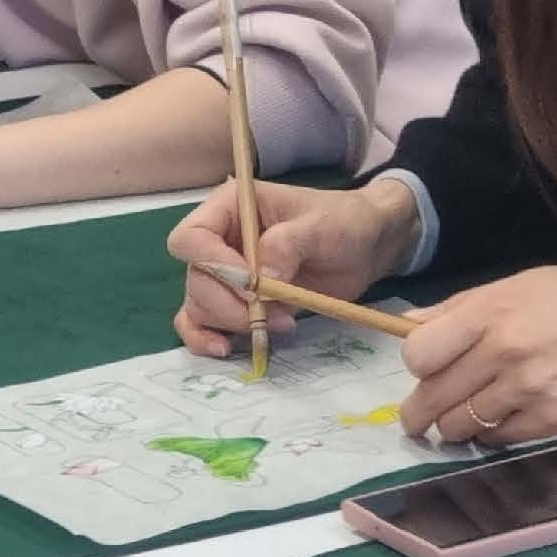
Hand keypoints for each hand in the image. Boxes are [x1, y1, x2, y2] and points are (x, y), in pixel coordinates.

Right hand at [173, 173, 411, 365]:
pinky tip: (226, 348)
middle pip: (197, 278)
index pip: (193, 237)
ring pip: (200, 304)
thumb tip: (260, 280)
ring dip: (234, 322)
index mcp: (230, 207)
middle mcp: (218, 240)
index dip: (215, 264)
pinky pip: (201, 323)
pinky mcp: (235, 303)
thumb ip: (289, 244)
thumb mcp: (321, 225)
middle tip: (272, 313)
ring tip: (281, 323)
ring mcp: (225, 274)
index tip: (253, 285)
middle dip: (230, 303)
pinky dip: (206, 338)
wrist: (364, 246)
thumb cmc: (341, 222)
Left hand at [395, 267, 556, 445]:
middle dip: (418, 413)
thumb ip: (465, 306)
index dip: (416, 364)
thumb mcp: (526, 283)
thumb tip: (411, 325)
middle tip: (417, 418)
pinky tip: (503, 419)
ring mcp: (529, 392)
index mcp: (495, 311)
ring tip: (462, 418)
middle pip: (433, 398)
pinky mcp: (551, 423)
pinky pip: (497, 440)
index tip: (424, 367)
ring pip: (460, 427)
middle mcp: (506, 352)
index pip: (420, 352)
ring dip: (453, 426)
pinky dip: (491, 435)